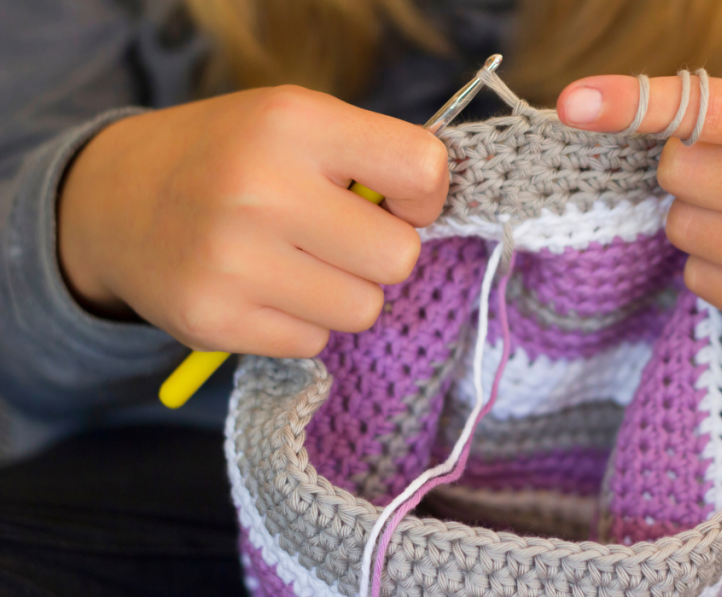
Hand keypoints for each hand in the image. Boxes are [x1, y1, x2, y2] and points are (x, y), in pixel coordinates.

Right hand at [59, 85, 448, 356]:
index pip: (421, 169)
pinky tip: (262, 289)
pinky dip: (301, 322)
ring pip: (363, 309)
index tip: (396, 200)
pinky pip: (314, 342)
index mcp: (292, 123)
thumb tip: (434, 216)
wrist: (117, 202)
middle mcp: (259, 189)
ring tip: (297, 262)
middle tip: (340, 237)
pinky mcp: (212, 321)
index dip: (425, 195)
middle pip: (399, 258)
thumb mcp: (296, 122)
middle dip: (381, 253)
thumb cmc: (232, 158)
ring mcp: (231, 261)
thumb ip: (371, 156)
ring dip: (344, 292)